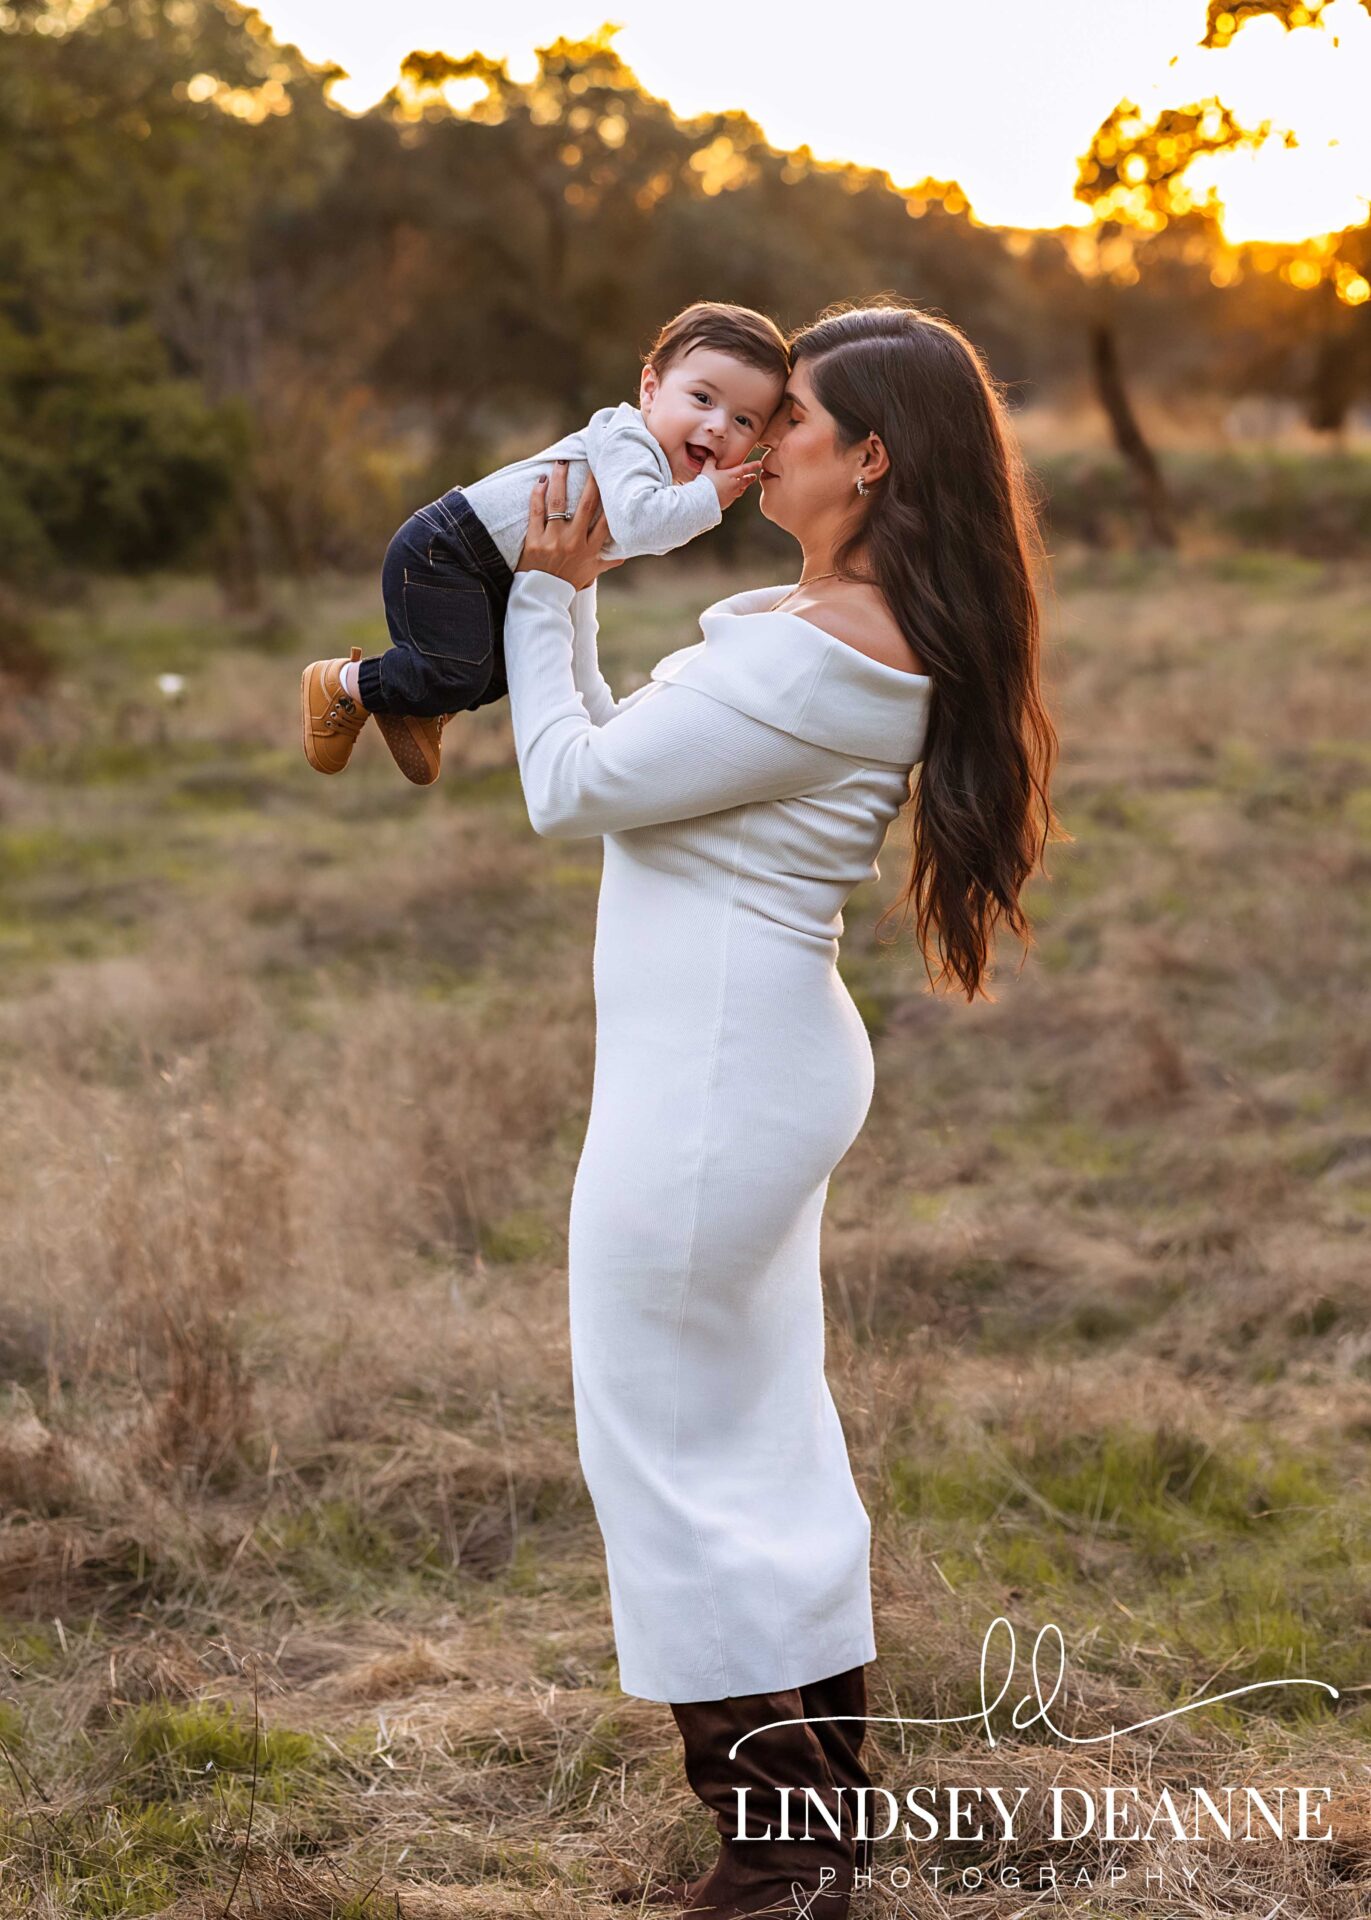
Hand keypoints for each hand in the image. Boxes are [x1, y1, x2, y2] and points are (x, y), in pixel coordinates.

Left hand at [518, 460, 625, 589]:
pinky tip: (541, 479)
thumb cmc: (568, 582)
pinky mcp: (534, 541)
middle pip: (586, 505)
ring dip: (561, 479)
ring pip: (559, 502)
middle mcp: (574, 542)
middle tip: (593, 460)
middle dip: (591, 481)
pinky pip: (537, 512)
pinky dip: (538, 494)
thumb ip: (608, 561)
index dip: (610, 498)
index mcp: (590, 549)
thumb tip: (625, 554)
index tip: (613, 478)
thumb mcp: (591, 573)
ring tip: (562, 462)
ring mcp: (553, 540)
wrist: (542, 597)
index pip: (606, 520)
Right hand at [705, 455, 763, 509]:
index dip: (752, 466)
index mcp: (730, 475)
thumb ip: (710, 461)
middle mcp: (733, 485)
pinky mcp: (727, 502)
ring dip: (744, 487)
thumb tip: (712, 455)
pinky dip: (735, 494)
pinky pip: (734, 497)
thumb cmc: (705, 483)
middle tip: (754, 477)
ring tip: (745, 485)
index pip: (744, 469)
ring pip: (741, 490)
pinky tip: (733, 494)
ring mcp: (731, 495)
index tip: (759, 464)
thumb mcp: (707, 469)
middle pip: (745, 481)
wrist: (703, 500)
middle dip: (750, 478)